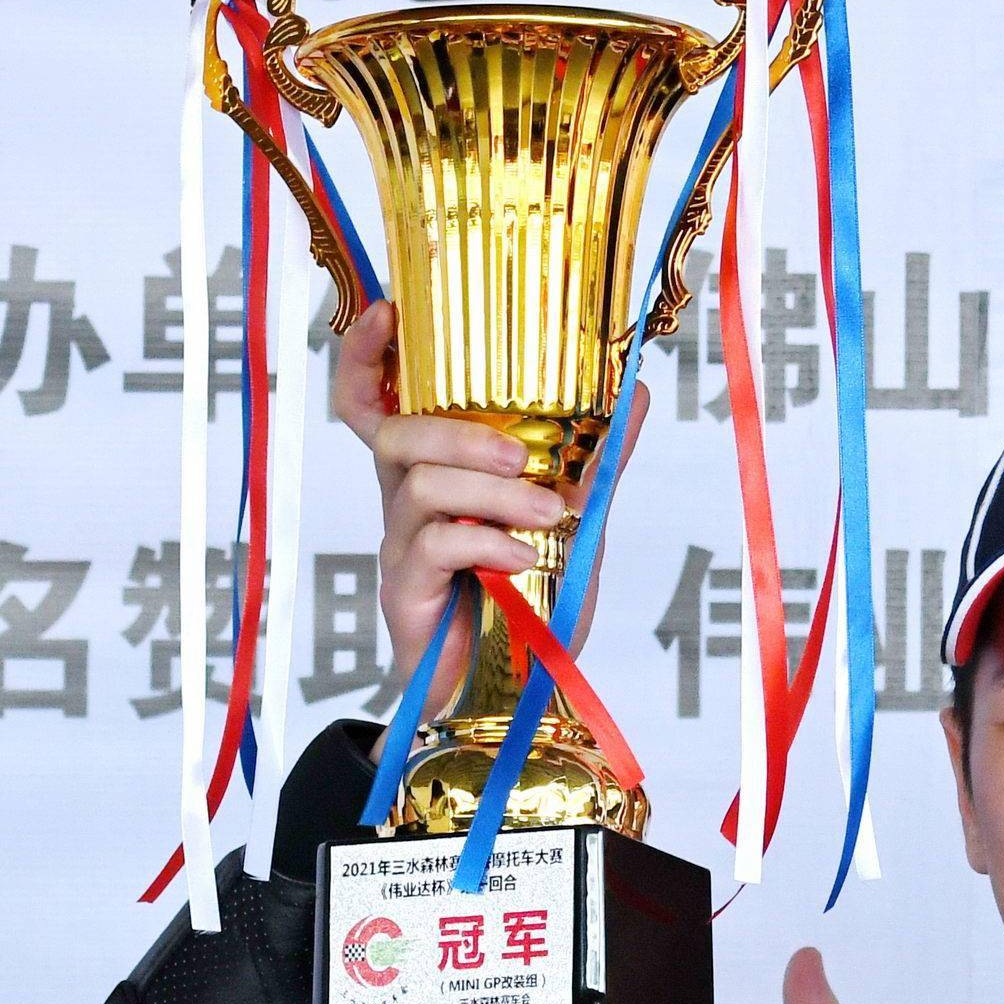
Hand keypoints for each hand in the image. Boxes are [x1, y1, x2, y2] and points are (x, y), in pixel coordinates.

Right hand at [336, 300, 642, 667]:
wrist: (519, 692)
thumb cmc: (532, 601)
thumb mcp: (577, 519)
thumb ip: (598, 459)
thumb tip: (637, 389)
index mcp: (436, 470)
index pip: (375, 402)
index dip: (366, 355)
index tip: (389, 311)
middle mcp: (407, 500)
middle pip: (395, 434)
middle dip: (460, 432)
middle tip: (523, 456)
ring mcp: (401, 546)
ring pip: (419, 485)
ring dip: (493, 493)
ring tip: (551, 516)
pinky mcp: (405, 593)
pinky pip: (431, 546)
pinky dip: (486, 542)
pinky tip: (525, 556)